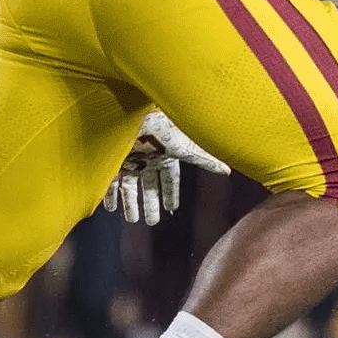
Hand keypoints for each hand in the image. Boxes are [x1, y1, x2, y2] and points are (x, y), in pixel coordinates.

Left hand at [103, 111, 229, 224]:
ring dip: (131, 204)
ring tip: (132, 220)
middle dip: (151, 204)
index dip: (171, 194)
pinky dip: (111, 195)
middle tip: (152, 221)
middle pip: (150, 186)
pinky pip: (111, 181)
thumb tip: (228, 171)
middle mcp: (148, 158)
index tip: (171, 208)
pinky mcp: (113, 161)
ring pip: (130, 186)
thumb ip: (206, 161)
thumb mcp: (187, 149)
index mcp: (166, 156)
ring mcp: (129, 160)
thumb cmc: (163, 129)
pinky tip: (109, 207)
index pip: (170, 179)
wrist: (135, 115)